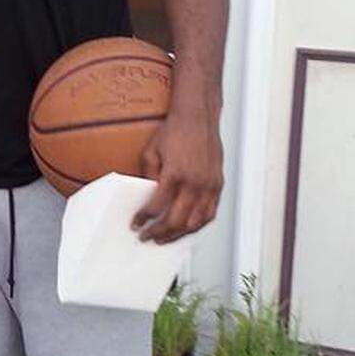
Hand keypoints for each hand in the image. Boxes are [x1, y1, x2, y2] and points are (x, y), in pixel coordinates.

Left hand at [132, 108, 222, 242]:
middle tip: (147, 237)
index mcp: (175, 174)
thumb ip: (147, 177)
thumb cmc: (174, 130)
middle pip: (176, 220)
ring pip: (195, 222)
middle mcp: (194, 183)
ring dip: (178, 235)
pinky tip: (186, 228)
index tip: (136, 224)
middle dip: (159, 233)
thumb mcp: (151, 152)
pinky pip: (210, 214)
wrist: (198, 117)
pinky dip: (197, 225)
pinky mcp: (217, 185)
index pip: (157, 207)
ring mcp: (209, 185)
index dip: (144, 219)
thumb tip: (146, 198)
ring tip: (165, 238)